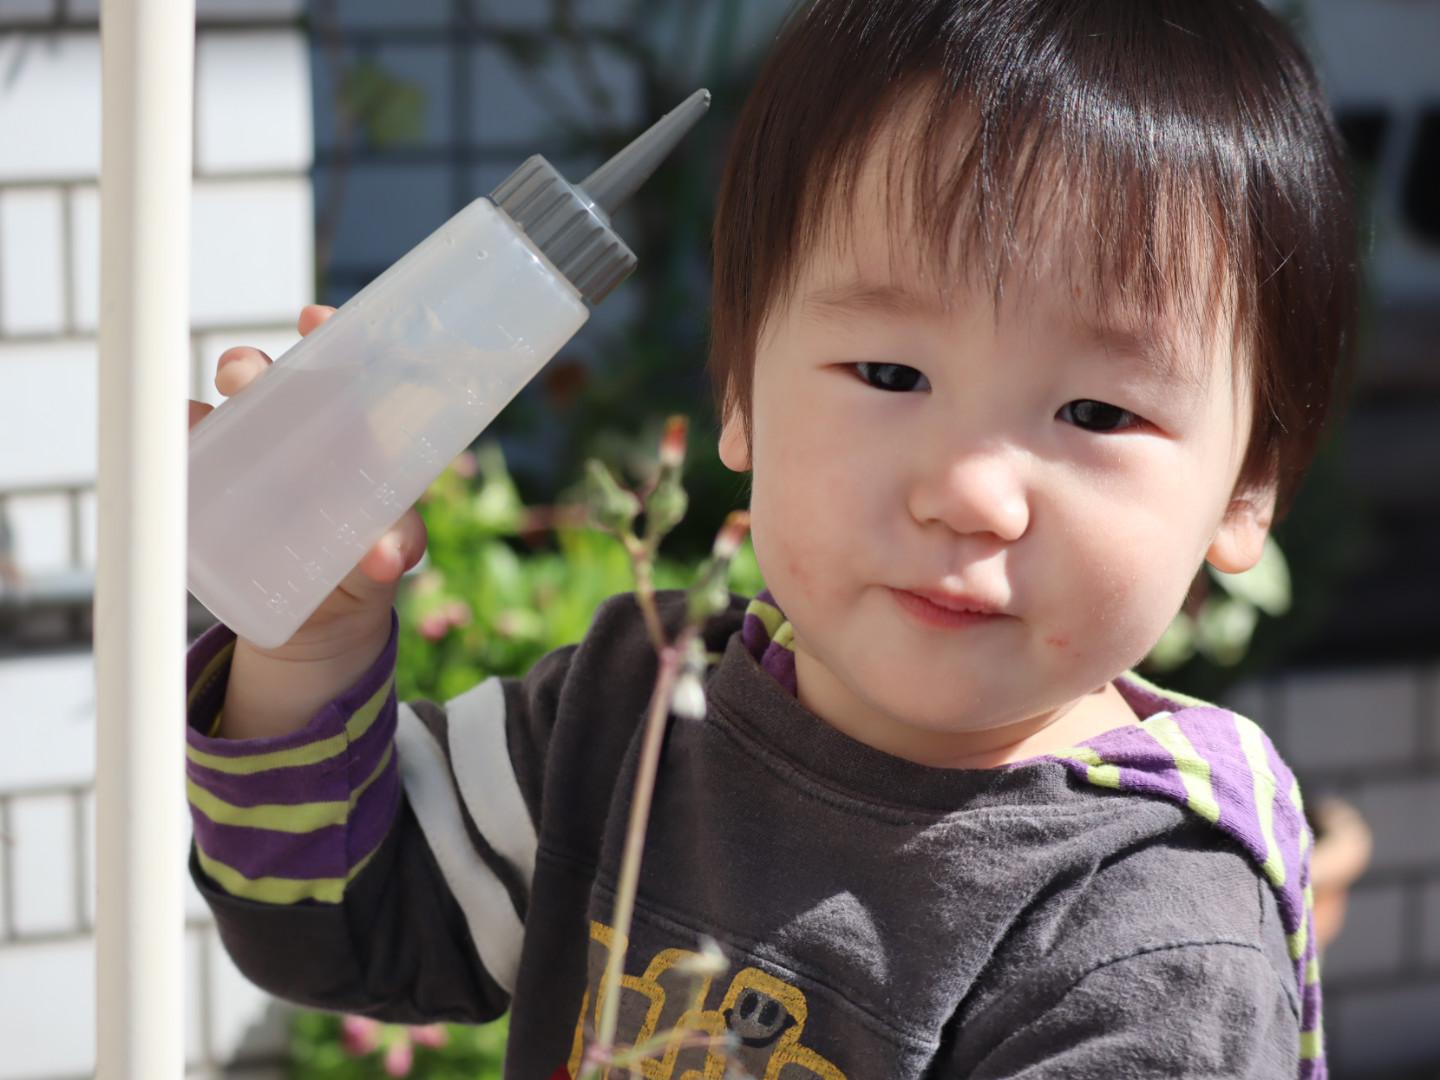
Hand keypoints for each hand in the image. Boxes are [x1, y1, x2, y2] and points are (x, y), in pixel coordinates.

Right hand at [188, 304, 428, 661]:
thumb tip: (385, 558)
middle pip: (276, 386)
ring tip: (202, 413)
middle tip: (241, 376)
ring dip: (208, 411)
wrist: (324, 620)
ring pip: (231, 415)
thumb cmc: (367, 566)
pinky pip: (192, 457)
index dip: (329, 335)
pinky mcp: (219, 494)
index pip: (342, 370)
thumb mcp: (388, 554)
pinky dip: (179, 443)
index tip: (311, 318)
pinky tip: (172, 437)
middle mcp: (302, 436)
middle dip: (254, 370)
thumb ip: (395, 548)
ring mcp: (257, 462)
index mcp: (355, 435)